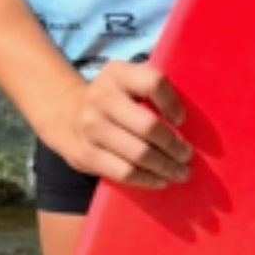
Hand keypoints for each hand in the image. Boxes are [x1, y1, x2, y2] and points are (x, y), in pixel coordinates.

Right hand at [47, 61, 192, 187]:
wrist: (65, 114)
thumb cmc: (112, 99)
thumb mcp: (126, 81)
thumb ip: (151, 89)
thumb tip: (189, 118)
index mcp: (118, 74)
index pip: (153, 83)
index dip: (172, 103)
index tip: (181, 120)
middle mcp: (101, 98)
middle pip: (148, 126)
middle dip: (174, 145)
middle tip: (187, 155)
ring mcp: (91, 127)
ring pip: (138, 154)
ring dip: (165, 166)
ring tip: (180, 172)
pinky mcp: (86, 155)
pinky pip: (124, 172)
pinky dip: (148, 179)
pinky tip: (160, 180)